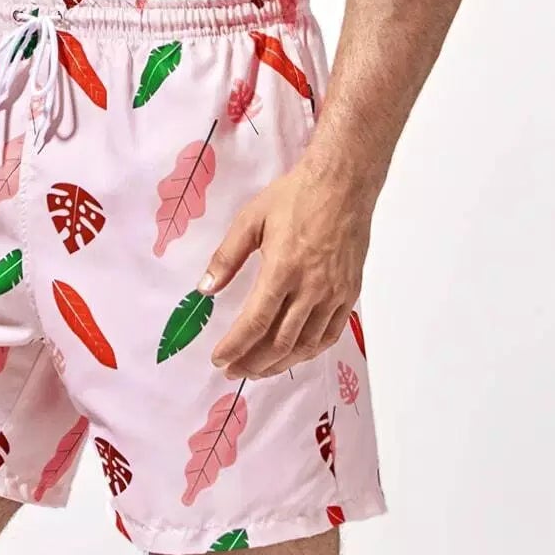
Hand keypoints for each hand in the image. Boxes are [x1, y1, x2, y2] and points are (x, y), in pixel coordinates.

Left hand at [201, 161, 374, 378]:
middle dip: (252, 363)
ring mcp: (334, 294)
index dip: (235, 347)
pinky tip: (293, 355)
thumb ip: (227, 257)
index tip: (219, 359)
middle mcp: (311, 288)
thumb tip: (205, 289)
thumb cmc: (295, 196)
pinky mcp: (349, 293)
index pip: (255, 322)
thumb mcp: (251, 218)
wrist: (343, 183)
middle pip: (280, 342)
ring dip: (279, 364)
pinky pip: (329, 335)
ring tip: (258, 369)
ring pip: (305, 345)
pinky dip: (309, 352)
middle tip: (233, 371)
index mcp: (283, 268)